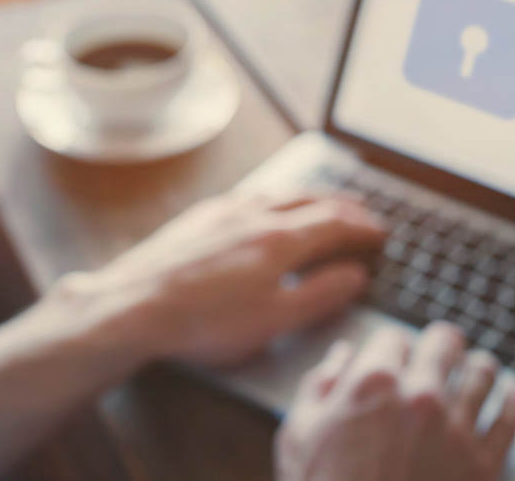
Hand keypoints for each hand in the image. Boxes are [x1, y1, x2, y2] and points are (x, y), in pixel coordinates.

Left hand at [62, 192, 385, 366]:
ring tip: (323, 202)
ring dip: (309, 196)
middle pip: (310, 200)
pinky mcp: (199, 217)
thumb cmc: (204, 321)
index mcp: (279, 239)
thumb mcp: (274, 320)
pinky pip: (250, 195)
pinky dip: (275, 197)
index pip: (334, 223)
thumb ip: (320, 295)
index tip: (380, 232)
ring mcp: (223, 211)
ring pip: (278, 193)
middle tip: (362, 210)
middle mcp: (254, 214)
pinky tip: (268, 205)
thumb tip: (354, 275)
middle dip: (341, 204)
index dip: (362, 227)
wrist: (134, 305)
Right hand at [276, 322, 514, 480]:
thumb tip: (340, 358)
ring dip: (478, 365)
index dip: (391, 345)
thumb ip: (320, 385)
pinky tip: (513, 391)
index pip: (394, 336)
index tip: (393, 356)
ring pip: (483, 373)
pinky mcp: (484, 465)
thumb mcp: (299, 433)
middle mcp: (420, 397)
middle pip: (446, 342)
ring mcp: (457, 430)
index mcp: (373, 382)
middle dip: (441, 343)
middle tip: (442, 348)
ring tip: (478, 366)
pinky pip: (511, 419)